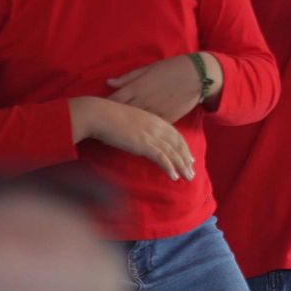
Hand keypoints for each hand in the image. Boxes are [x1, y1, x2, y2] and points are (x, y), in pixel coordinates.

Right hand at [71, 97, 194, 180]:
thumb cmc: (106, 116)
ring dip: (182, 166)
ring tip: (188, 177)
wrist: (98, 114)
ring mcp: (151, 135)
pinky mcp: (144, 144)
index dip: (182, 146)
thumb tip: (137, 137)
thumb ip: (138, 127)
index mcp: (153, 119)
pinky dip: (169, 168)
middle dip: (186, 158)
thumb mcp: (128, 120)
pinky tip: (174, 177)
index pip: (174, 134)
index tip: (188, 156)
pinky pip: (161, 158)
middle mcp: (156, 126)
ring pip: (172, 152)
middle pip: (177, 144)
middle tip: (191, 170)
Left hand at [107, 55, 207, 122]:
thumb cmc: (172, 68)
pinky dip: (144, 130)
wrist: (198, 76)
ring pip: (135, 124)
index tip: (99, 110)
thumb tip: (108, 82)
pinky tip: (139, 133)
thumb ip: (127, 78)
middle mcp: (143, 101)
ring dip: (127, 126)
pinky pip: (151, 128)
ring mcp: (154, 111)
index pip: (113, 100)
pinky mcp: (166, 119)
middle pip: (121, 113)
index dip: (104, 106)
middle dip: (113, 118)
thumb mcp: (148, 68)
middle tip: (105, 122)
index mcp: (136, 87)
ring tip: (118, 130)